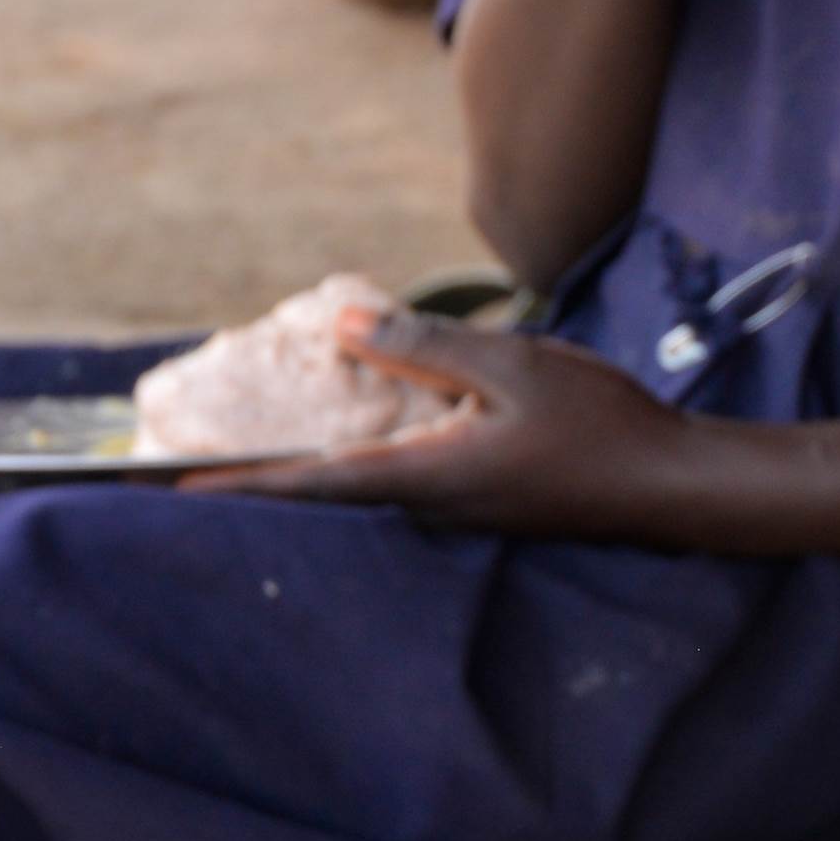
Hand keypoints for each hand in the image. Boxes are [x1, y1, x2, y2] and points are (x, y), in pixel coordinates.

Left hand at [185, 312, 692, 538]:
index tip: (167, 489)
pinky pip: (396, 489)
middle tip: (178, 477)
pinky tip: (343, 450)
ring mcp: (455, 512)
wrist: (672, 485)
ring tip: (240, 465)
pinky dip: (352, 473)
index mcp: (427, 474)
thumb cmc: (599, 425)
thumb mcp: (512, 366)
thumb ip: (425, 349)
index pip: (311, 481)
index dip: (238, 483)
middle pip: (323, 499)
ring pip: (359, 495)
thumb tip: (343, 328)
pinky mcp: (478, 506)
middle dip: (253, 486)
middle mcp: (429, 505)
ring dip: (302, 481)